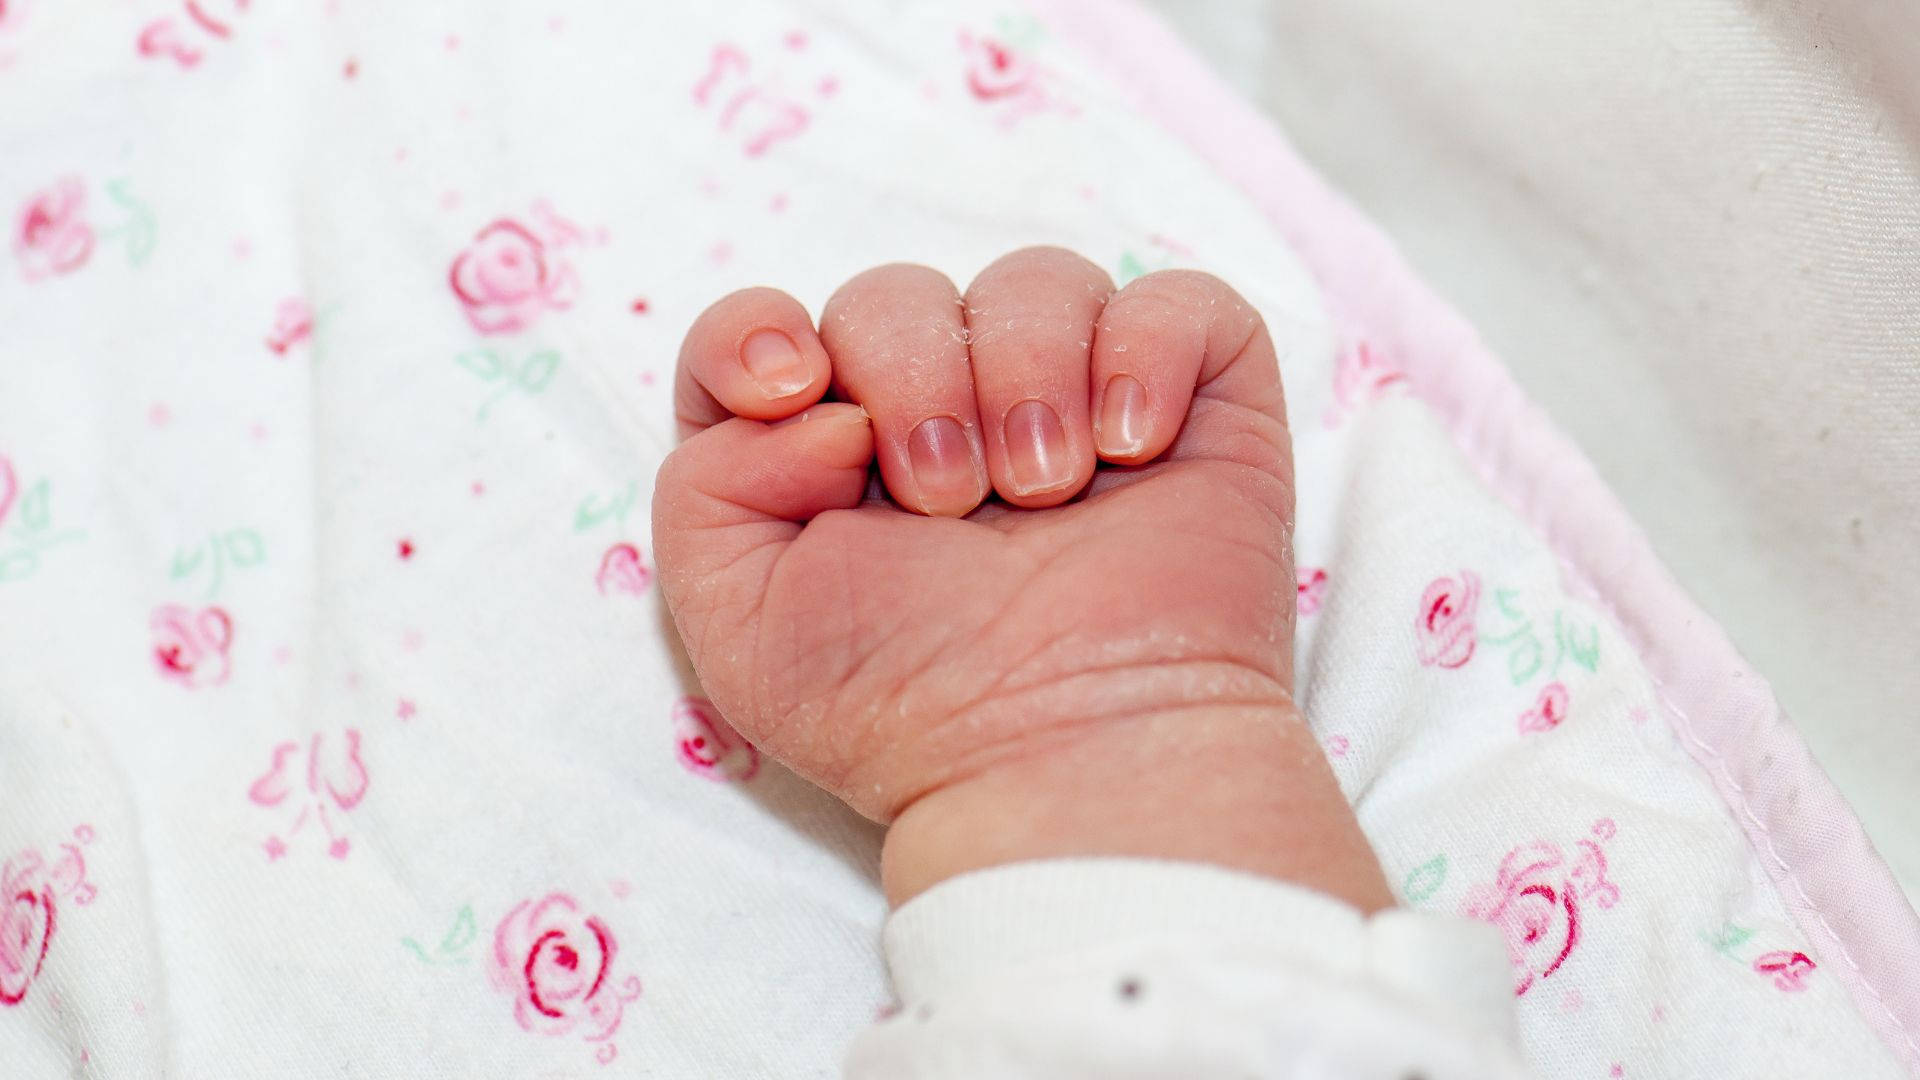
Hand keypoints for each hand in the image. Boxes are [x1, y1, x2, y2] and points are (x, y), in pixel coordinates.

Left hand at [653, 247, 1388, 908]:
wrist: (1066, 762)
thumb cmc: (905, 709)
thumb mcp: (738, 621)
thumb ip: (705, 483)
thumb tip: (817, 399)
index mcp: (828, 457)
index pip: (763, 329)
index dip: (757, 330)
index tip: (794, 392)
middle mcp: (947, 413)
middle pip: (897, 294)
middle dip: (911, 382)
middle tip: (948, 503)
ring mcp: (1072, 402)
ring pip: (1035, 281)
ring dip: (1026, 375)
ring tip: (1044, 495)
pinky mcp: (1195, 404)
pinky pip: (1178, 300)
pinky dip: (1145, 352)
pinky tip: (1132, 453)